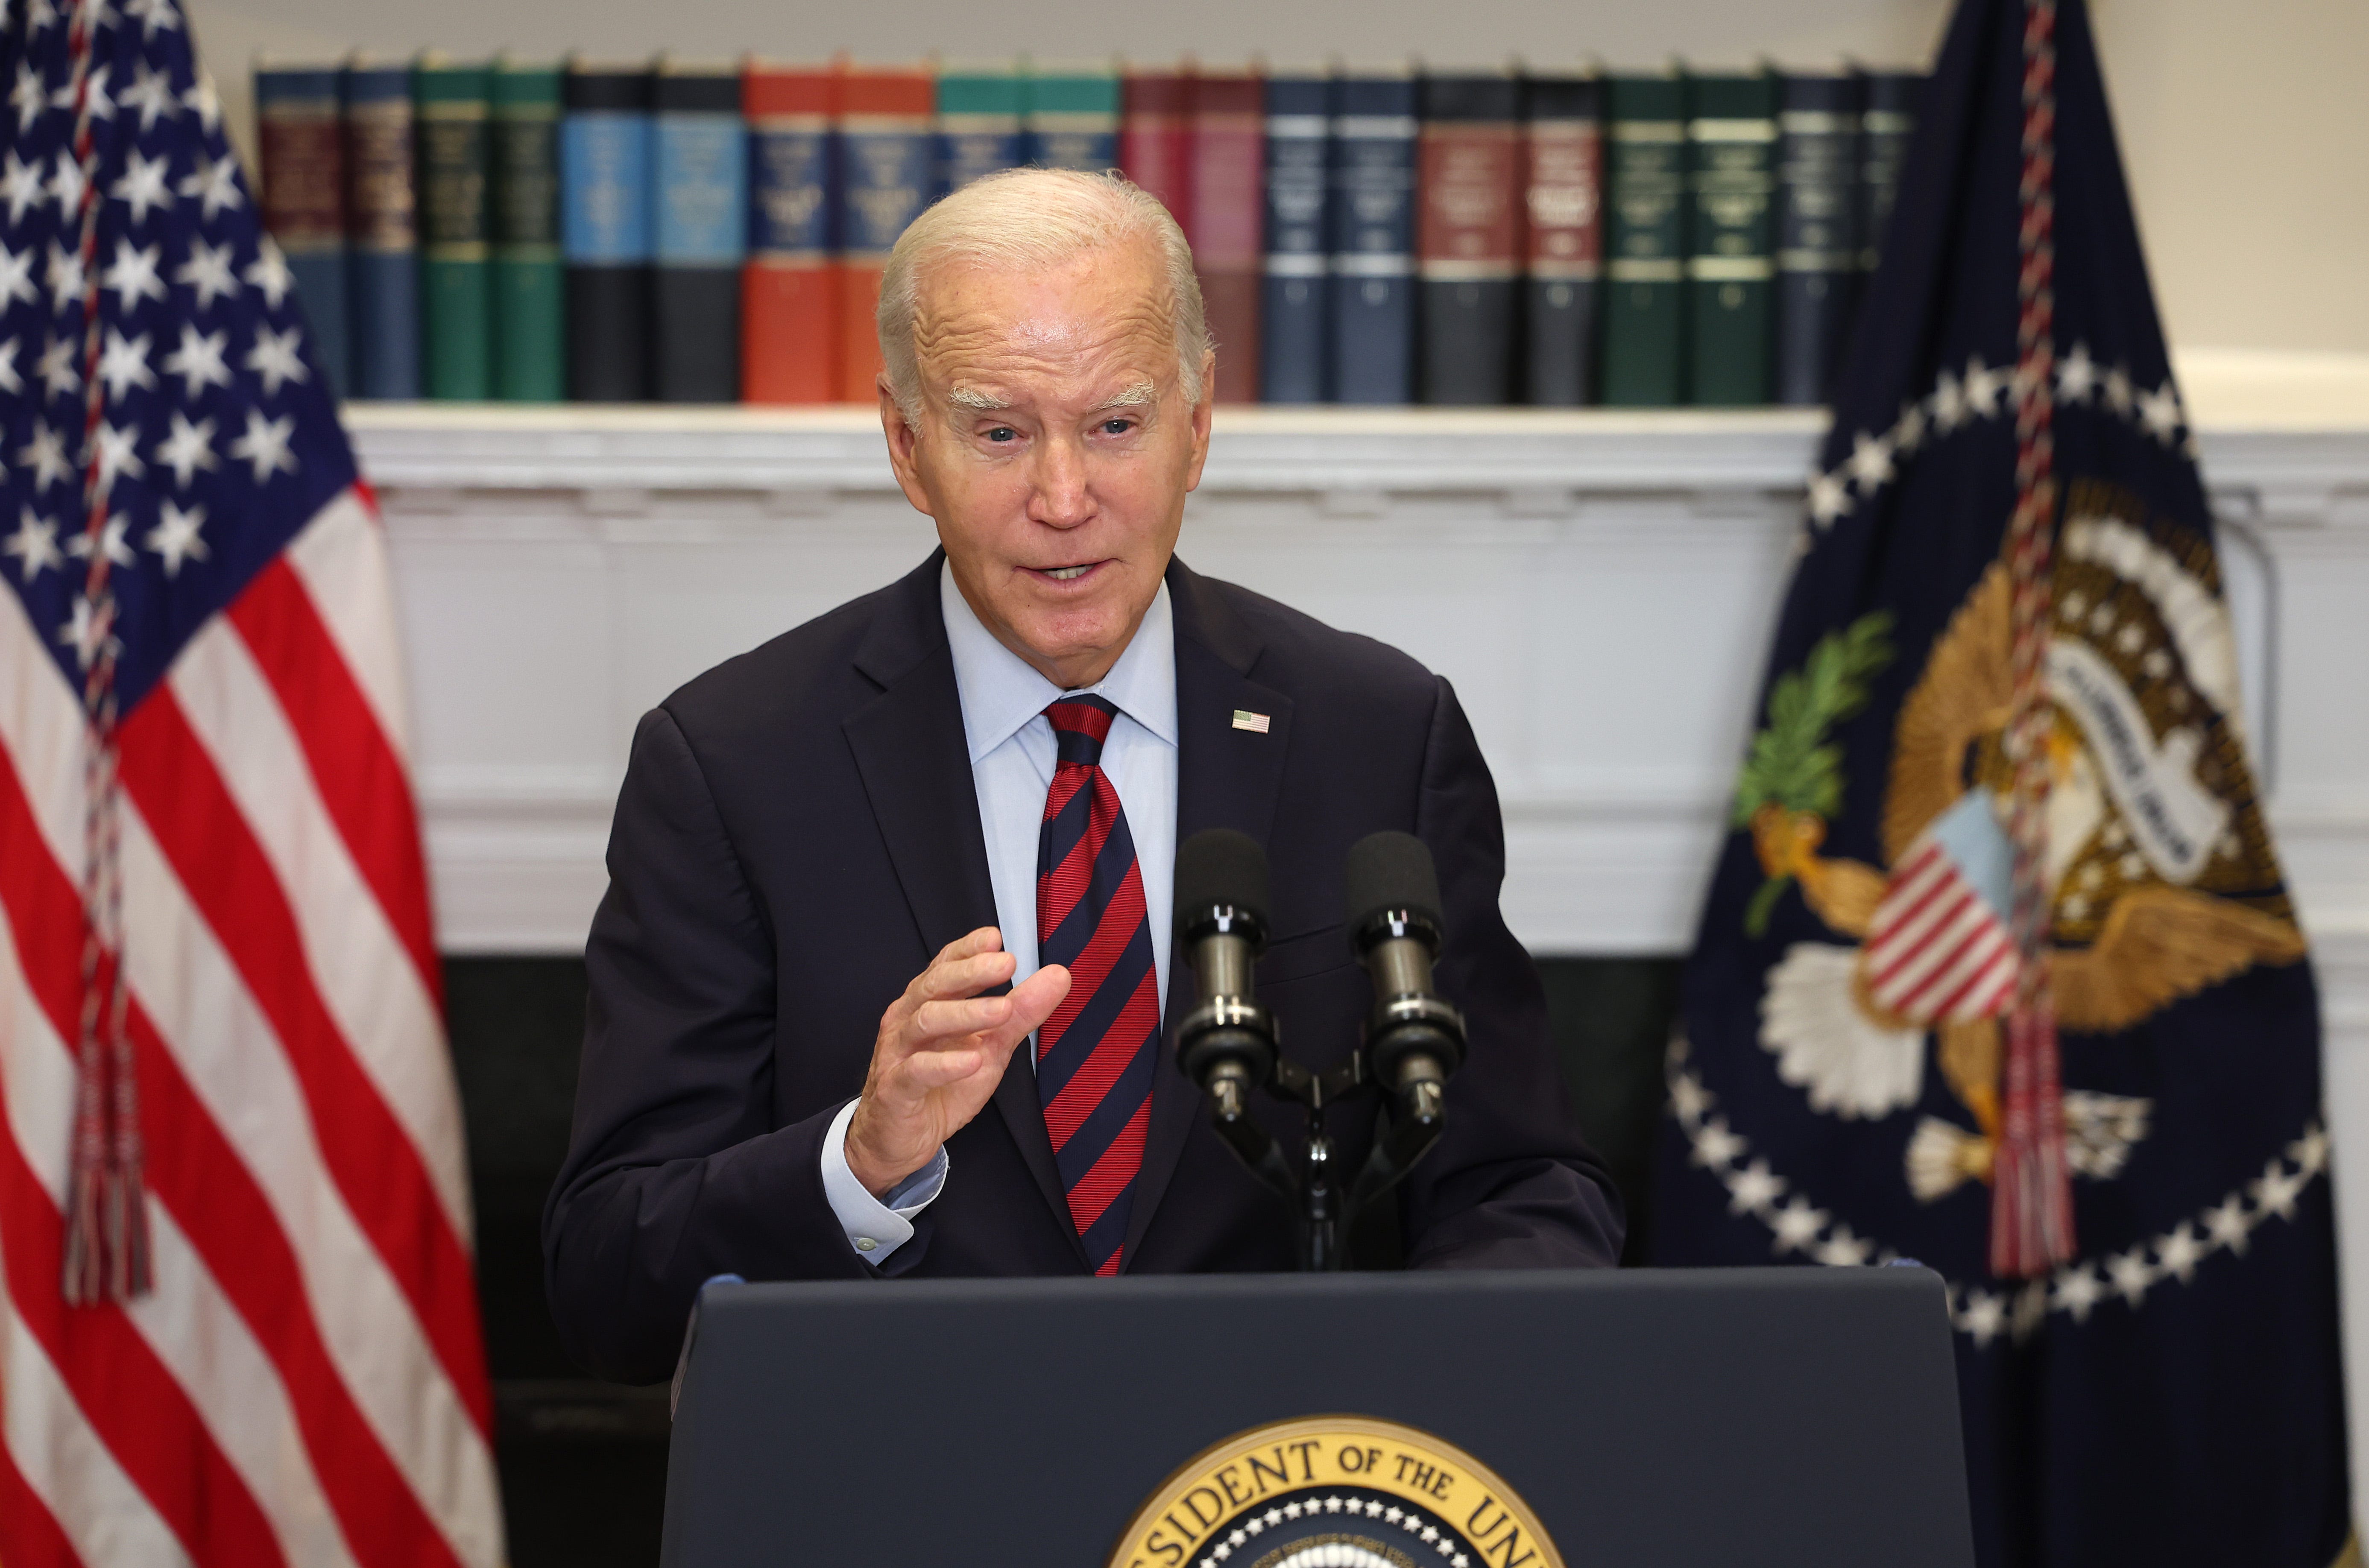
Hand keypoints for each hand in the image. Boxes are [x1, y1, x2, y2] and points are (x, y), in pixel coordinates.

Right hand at [844, 928, 1069, 1196]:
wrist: (897, 1140)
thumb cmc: (941, 1086)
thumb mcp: (990, 1046)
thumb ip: (1021, 1012)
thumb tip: (1058, 975)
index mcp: (928, 1003)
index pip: (945, 965)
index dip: (968, 949)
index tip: (996, 938)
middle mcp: (908, 1020)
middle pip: (934, 985)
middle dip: (971, 971)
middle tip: (1007, 964)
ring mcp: (898, 1054)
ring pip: (925, 1021)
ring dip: (966, 1013)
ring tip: (1002, 1010)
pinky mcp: (895, 1090)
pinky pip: (917, 1071)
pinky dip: (945, 1064)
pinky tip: (973, 1059)